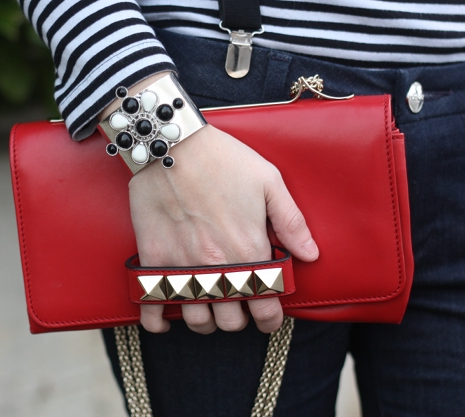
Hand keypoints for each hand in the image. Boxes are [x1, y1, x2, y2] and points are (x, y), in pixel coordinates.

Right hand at [129, 125, 318, 333]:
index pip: (266, 306)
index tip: (269, 316)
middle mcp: (217, 265)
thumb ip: (291, 222)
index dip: (271, 319)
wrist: (171, 143)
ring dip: (207, 321)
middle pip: (231, 320)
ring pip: (197, 320)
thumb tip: (311, 255)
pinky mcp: (153, 258)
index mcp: (248, 249)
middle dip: (240, 318)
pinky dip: (158, 320)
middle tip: (239, 304)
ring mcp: (182, 264)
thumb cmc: (223, 158)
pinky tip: (166, 319)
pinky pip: (153, 303)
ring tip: (210, 307)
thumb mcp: (268, 181)